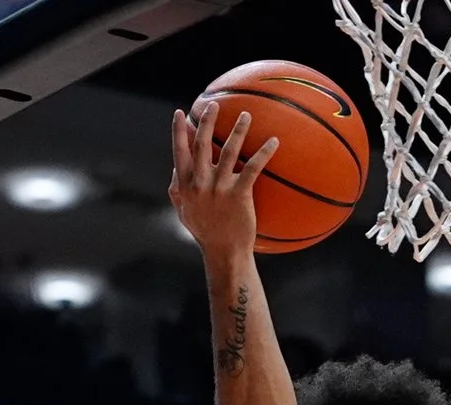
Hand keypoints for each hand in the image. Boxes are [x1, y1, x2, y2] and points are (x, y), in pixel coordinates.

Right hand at [169, 102, 276, 258]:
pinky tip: (274, 141)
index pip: (179, 152)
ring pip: (229, 152)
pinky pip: (253, 168)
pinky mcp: (239, 195)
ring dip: (237, 130)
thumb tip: (176, 166)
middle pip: (202, 145)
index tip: (180, 112)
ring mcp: (220, 189)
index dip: (178, 132)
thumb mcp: (184, 212)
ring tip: (246, 115)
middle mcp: (201, 183)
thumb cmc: (205, 232)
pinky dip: (264, 153)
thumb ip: (177, 188)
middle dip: (206, 122)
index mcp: (187, 185)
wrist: (224, 253)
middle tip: (213, 104)